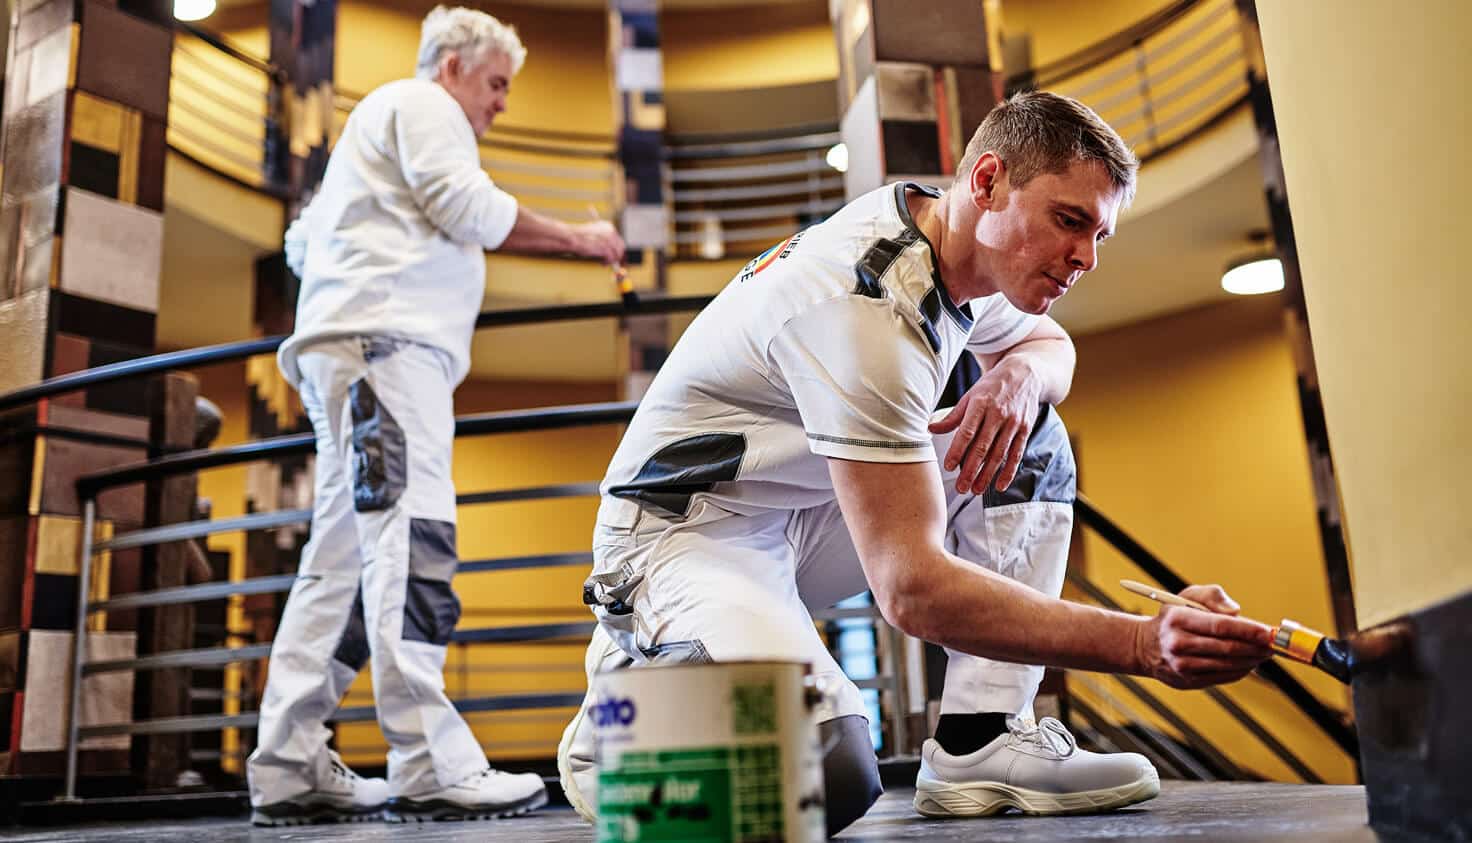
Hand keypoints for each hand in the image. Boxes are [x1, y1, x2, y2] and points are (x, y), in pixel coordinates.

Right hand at [575, 220, 624, 266]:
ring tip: (604, 263)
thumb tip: (613, 252)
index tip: (615, 256)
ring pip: (617, 253)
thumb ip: (604, 241)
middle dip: (617, 256)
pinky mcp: (605, 247)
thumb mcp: (594, 236)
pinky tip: (602, 263)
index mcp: (608, 226)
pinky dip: (607, 262)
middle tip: (612, 262)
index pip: (618, 239)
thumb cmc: (579, 238)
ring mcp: (609, 239)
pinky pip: (611, 258)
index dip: (617, 249)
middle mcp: (610, 231)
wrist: (571, 238)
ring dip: (611, 260)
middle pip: (620, 246)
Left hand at [928, 358, 1042, 494]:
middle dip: (971, 470)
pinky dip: (1009, 472)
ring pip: (999, 454)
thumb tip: (931, 429)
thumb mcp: (970, 395)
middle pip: (983, 447)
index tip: (948, 466)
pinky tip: (1000, 485)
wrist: (1025, 374)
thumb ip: (952, 416)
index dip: (957, 450)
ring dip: (988, 475)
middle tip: (961, 488)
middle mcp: (998, 414)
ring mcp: (1013, 423)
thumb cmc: (992, 386)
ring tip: (976, 490)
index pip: (967, 431)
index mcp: (980, 404)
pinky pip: (1016, 454)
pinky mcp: (1025, 430)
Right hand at [1133, 584, 1272, 688]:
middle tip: (1274, 644)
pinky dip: (1242, 670)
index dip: (1248, 630)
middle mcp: (1178, 644)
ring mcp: (1182, 665)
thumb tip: (1236, 612)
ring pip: (1228, 664)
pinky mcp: (1189, 681)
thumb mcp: (1187, 596)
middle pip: (1228, 648)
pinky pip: (1224, 677)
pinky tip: (1250, 662)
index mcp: (1178, 619)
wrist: (1145, 646)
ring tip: (1265, 652)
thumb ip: (1213, 596)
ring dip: (1253, 659)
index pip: (1220, 626)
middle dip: (1256, 646)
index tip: (1269, 632)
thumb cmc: (1173, 618)